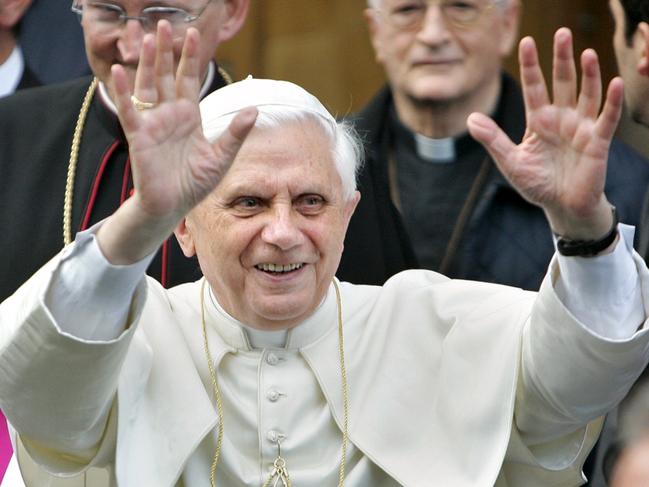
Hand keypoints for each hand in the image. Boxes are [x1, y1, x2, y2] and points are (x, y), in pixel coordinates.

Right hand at [97, 22, 256, 263]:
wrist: (173, 206)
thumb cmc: (195, 183)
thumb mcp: (222, 157)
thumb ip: (235, 133)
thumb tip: (254, 110)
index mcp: (189, 117)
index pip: (189, 80)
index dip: (190, 57)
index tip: (193, 33)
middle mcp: (170, 115)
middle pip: (166, 75)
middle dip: (166, 50)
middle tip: (164, 23)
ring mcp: (153, 124)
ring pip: (148, 87)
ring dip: (146, 63)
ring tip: (145, 38)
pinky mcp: (139, 137)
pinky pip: (130, 112)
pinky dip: (124, 93)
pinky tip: (118, 72)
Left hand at [467, 28, 622, 239]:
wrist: (562, 207)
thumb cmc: (537, 184)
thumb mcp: (511, 162)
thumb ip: (493, 140)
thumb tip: (471, 118)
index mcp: (539, 121)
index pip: (534, 87)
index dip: (531, 65)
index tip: (526, 42)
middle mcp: (561, 118)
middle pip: (562, 82)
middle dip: (562, 59)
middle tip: (562, 32)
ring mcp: (580, 127)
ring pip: (586, 94)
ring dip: (589, 74)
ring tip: (587, 52)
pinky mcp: (597, 141)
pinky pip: (606, 118)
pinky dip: (611, 101)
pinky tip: (613, 82)